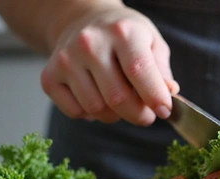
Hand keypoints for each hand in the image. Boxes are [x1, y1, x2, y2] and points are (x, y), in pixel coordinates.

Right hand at [40, 5, 178, 125]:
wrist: (82, 21)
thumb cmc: (124, 36)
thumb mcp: (151, 42)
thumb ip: (162, 71)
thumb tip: (169, 94)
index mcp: (122, 32)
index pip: (139, 71)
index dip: (155, 98)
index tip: (165, 111)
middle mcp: (90, 43)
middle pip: (118, 98)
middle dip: (138, 115)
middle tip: (146, 115)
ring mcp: (66, 59)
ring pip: (96, 109)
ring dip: (115, 116)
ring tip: (121, 103)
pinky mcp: (49, 76)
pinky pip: (75, 112)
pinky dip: (91, 115)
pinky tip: (98, 98)